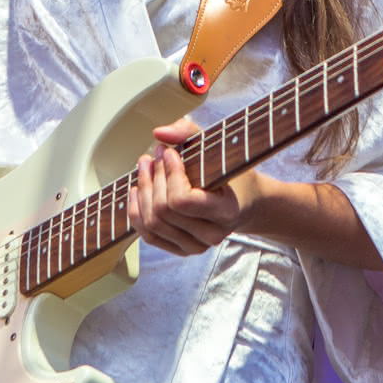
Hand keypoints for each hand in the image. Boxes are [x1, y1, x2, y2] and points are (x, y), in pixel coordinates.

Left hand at [127, 117, 262, 255]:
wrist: (244, 202)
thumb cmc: (231, 173)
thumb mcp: (218, 148)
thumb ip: (189, 133)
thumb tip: (159, 133)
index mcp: (225, 211)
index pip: (182, 200)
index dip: (169, 174)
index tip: (169, 153)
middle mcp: (211, 234)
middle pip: (163, 211)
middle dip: (152, 179)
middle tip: (152, 157)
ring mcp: (196, 246)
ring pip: (152, 224)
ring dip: (142, 192)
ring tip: (144, 168)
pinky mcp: (181, 249)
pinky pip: (149, 236)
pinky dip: (137, 212)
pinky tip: (137, 190)